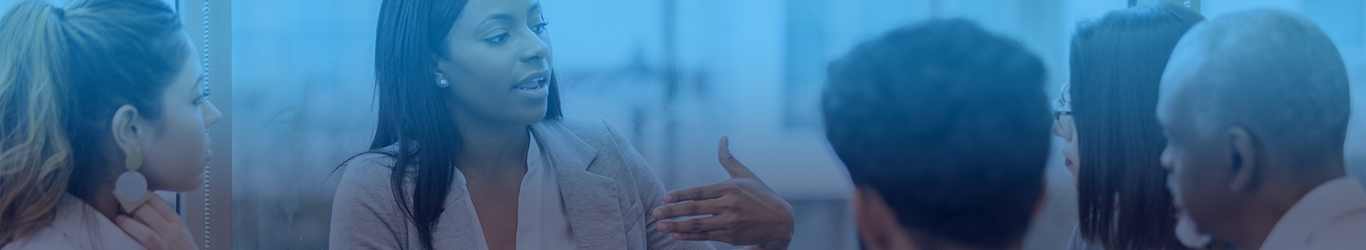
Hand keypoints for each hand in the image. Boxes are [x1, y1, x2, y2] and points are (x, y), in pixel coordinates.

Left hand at [115, 194, 198, 249]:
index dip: (141, 195)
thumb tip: (139, 212)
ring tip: (119, 217)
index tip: (129, 194)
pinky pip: (147, 237)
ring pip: (148, 220)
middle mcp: (173, 229)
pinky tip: (122, 226)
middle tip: (120, 206)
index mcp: (176, 222)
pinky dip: (133, 228)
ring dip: (130, 215)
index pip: (158, 202)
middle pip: (149, 209)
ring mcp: (167, 241)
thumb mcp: (178, 234)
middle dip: (131, 205)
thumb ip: (164, 223)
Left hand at [653, 136, 793, 249]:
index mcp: (730, 188)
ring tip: (661, 227)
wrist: (781, 222)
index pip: (699, 191)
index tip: (665, 198)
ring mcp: (730, 222)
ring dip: (677, 226)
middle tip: (655, 214)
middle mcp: (728, 205)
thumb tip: (723, 137)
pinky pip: (706, 236)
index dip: (680, 195)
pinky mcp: (731, 236)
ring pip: (698, 225)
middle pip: (694, 209)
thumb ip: (729, 158)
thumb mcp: (746, 175)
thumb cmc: (761, 195)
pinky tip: (677, 235)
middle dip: (672, 211)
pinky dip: (690, 236)